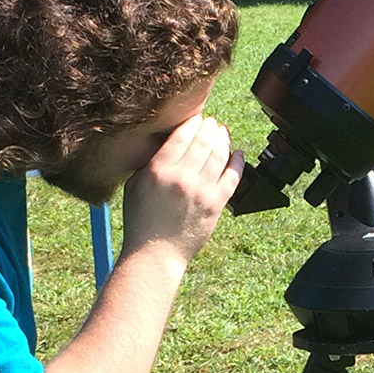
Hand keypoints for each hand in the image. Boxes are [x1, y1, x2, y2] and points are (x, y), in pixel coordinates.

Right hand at [121, 115, 243, 269]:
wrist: (156, 253)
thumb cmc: (141, 222)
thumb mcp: (134, 186)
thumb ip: (149, 163)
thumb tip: (165, 143)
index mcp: (158, 170)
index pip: (182, 136)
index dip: (192, 123)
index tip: (196, 118)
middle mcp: (181, 178)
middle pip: (203, 141)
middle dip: (210, 127)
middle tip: (212, 123)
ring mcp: (201, 191)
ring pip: (219, 155)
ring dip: (224, 140)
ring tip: (223, 133)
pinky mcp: (216, 204)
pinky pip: (233, 177)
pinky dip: (238, 162)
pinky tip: (238, 154)